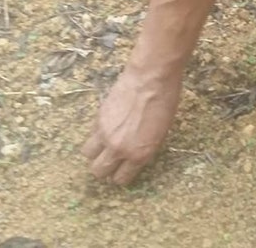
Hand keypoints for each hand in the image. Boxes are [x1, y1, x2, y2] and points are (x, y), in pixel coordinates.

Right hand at [81, 64, 182, 184]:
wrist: (152, 76)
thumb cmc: (166, 100)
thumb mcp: (162, 130)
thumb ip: (145, 147)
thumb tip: (135, 154)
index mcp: (140, 154)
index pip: (122, 179)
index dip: (122, 175)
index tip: (124, 169)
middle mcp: (119, 149)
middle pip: (99, 171)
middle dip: (106, 168)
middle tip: (112, 159)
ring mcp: (105, 134)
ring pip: (89, 156)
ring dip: (96, 153)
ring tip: (105, 145)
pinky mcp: (97, 120)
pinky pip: (90, 136)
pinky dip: (96, 136)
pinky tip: (106, 127)